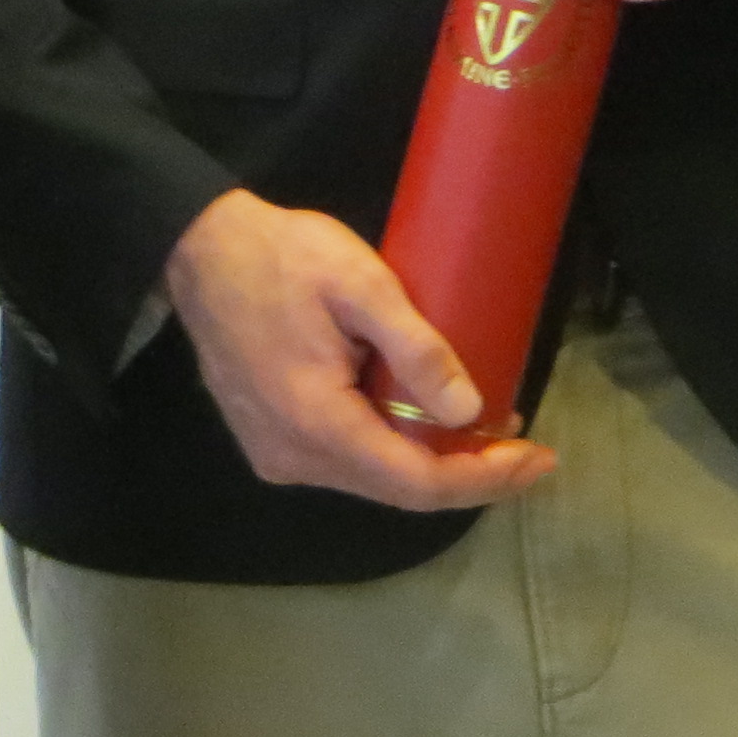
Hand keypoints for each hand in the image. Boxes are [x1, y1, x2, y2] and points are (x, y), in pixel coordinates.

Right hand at [161, 189, 556, 512]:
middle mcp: (293, 458)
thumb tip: (469, 410)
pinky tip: (424, 419)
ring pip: (373, 477)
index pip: (416, 482)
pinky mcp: (271, 439)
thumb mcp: (361, 283)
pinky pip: (347, 459)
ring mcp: (276, 454)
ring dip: (432, 460)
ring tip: (486, 428)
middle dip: (467, 471)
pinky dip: (394, 446)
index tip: (537, 457)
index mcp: (316, 423)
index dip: (483, 478)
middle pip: (398, 489)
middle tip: (523, 442)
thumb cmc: (283, 257)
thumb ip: (415, 346)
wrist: (200, 248)